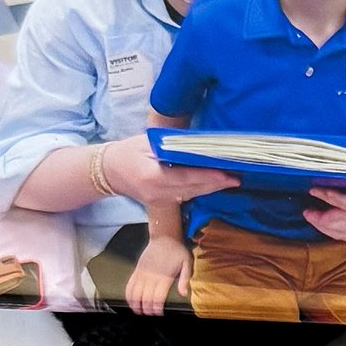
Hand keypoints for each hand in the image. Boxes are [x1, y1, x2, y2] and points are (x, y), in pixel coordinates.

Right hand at [96, 133, 238, 205]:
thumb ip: (169, 145)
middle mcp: (158, 192)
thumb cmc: (127, 151)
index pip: (186, 177)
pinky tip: (214, 185)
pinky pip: (186, 197)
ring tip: (231, 180)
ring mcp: (160, 201)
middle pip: (193, 188)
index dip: (208, 176)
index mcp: (152, 176)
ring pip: (192, 195)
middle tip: (237, 177)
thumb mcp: (146, 142)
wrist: (108, 172)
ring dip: (212, 188)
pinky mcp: (162, 203)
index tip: (226, 174)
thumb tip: (196, 144)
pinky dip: (201, 190)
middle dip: (216, 184)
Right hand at [126, 235, 192, 315]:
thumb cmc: (177, 250)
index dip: (156, 308)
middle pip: (145, 298)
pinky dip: (128, 294)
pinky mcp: (137, 270)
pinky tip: (130, 301)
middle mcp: (151, 276)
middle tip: (149, 314)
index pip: (157, 297)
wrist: (164, 236)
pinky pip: (129, 284)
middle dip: (147, 309)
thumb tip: (184, 294)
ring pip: (135, 293)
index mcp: (164, 276)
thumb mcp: (187, 263)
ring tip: (139, 311)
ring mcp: (142, 273)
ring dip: (136, 304)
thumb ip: (185, 279)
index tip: (158, 313)